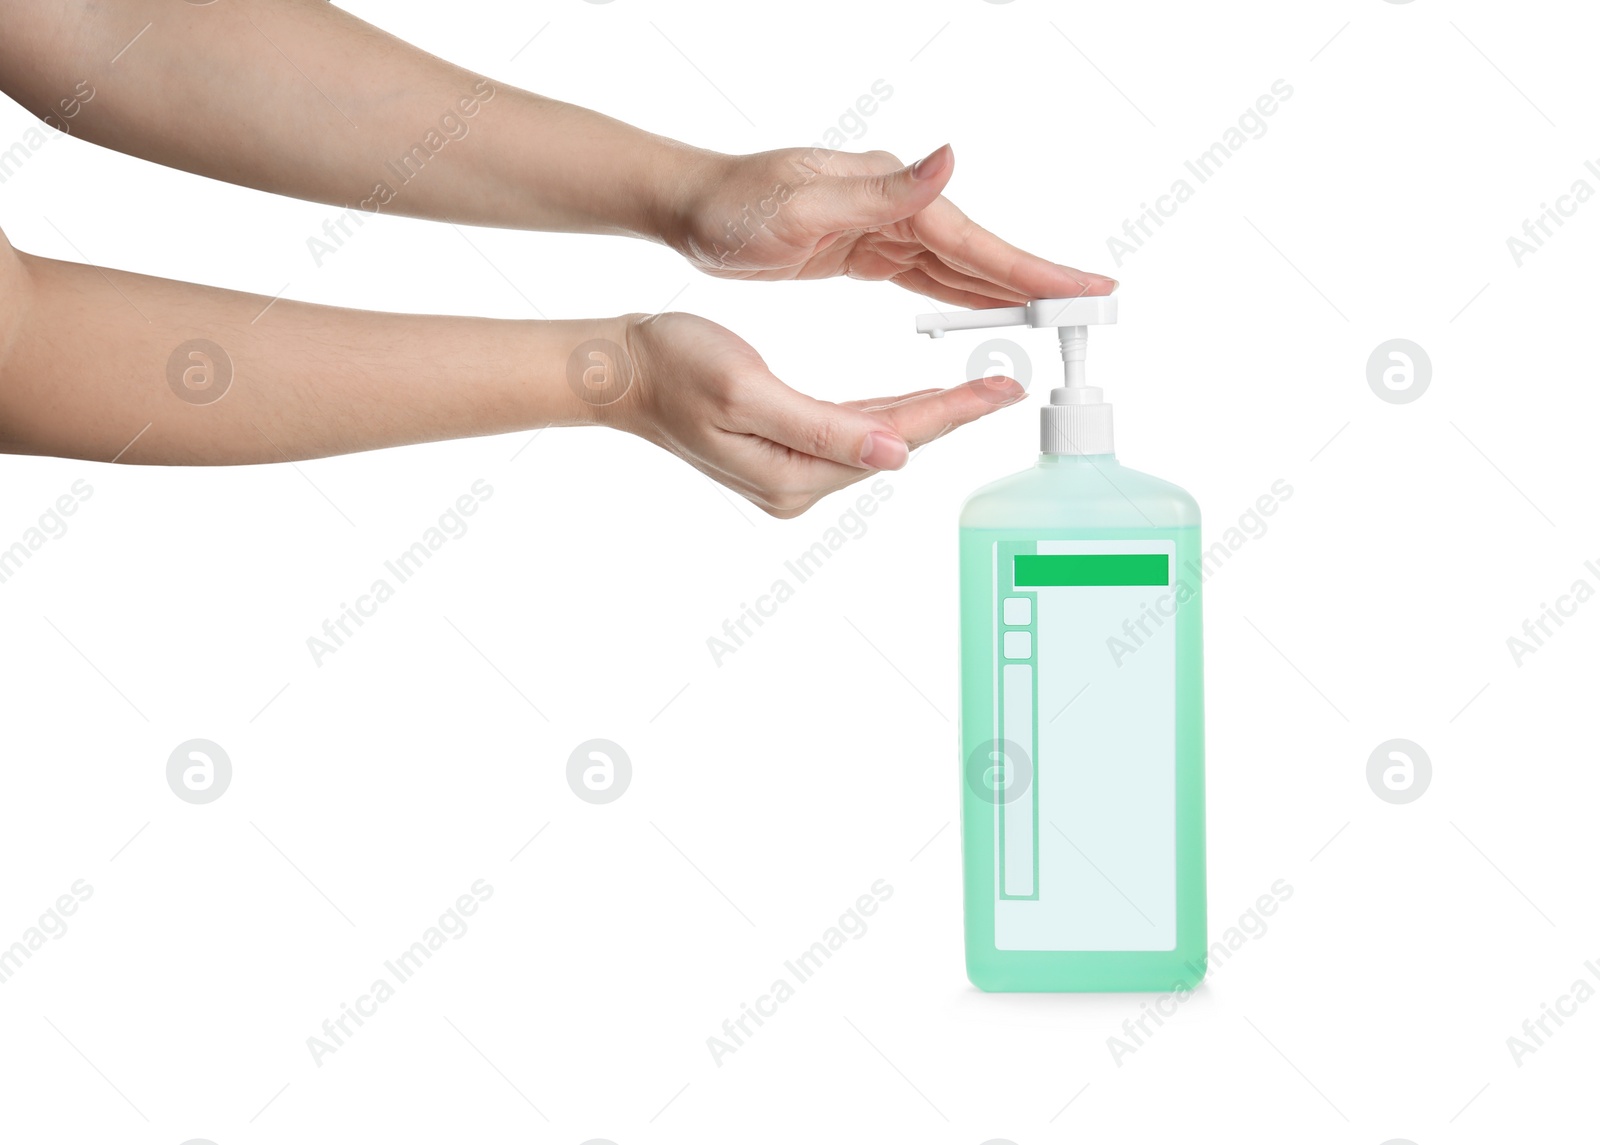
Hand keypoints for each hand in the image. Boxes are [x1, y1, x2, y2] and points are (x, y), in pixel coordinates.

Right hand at [603, 311, 1025, 517]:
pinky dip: (885, 415)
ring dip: (924, 416)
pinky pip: (848, 435)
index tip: (998, 392)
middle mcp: (795, 486)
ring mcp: (788, 476)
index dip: (948, 413)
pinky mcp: (782, 457)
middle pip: (891, 445)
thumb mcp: (746, 390)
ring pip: (874, 441)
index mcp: (790, 475)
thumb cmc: (674, 367)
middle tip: (1006, 387)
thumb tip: (895, 454)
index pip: (890, 440)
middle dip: (950, 416)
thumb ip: (821, 427)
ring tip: (976, 392)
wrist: (623, 373)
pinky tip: (912, 403)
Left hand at [671, 145, 1115, 307]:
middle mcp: (897, 202)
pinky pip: (928, 275)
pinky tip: (986, 308)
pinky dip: (962, 292)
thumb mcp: (802, 203)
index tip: (1081, 288)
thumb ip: (880, 189)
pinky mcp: (866, 249)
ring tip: (1056, 312)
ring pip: (960, 265)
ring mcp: (883, 224)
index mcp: (890, 192)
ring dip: (1007, 288)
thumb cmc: (735, 208)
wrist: (691, 208)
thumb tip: (949, 160)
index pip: (975, 239)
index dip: (1030, 267)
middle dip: (1037, 279)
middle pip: (980, 251)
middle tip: (1092, 305)